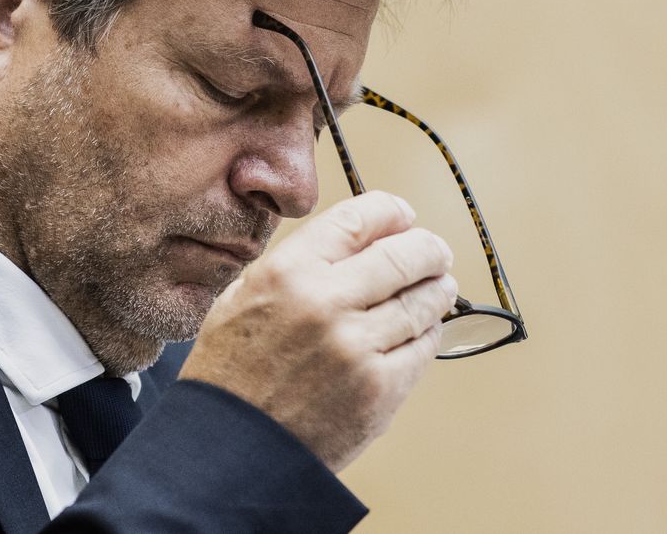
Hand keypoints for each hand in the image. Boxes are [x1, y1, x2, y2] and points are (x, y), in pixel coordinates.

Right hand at [178, 190, 455, 471]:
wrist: (228, 452)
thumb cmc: (234, 374)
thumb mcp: (246, 297)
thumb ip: (303, 263)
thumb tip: (367, 237)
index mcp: (287, 272)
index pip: (361, 218)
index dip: (393, 213)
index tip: (404, 218)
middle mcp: (324, 303)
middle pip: (407, 255)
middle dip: (429, 250)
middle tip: (435, 254)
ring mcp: (357, 348)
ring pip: (425, 301)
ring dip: (438, 290)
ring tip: (438, 289)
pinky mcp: (380, 389)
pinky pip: (424, 346)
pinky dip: (428, 333)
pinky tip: (420, 330)